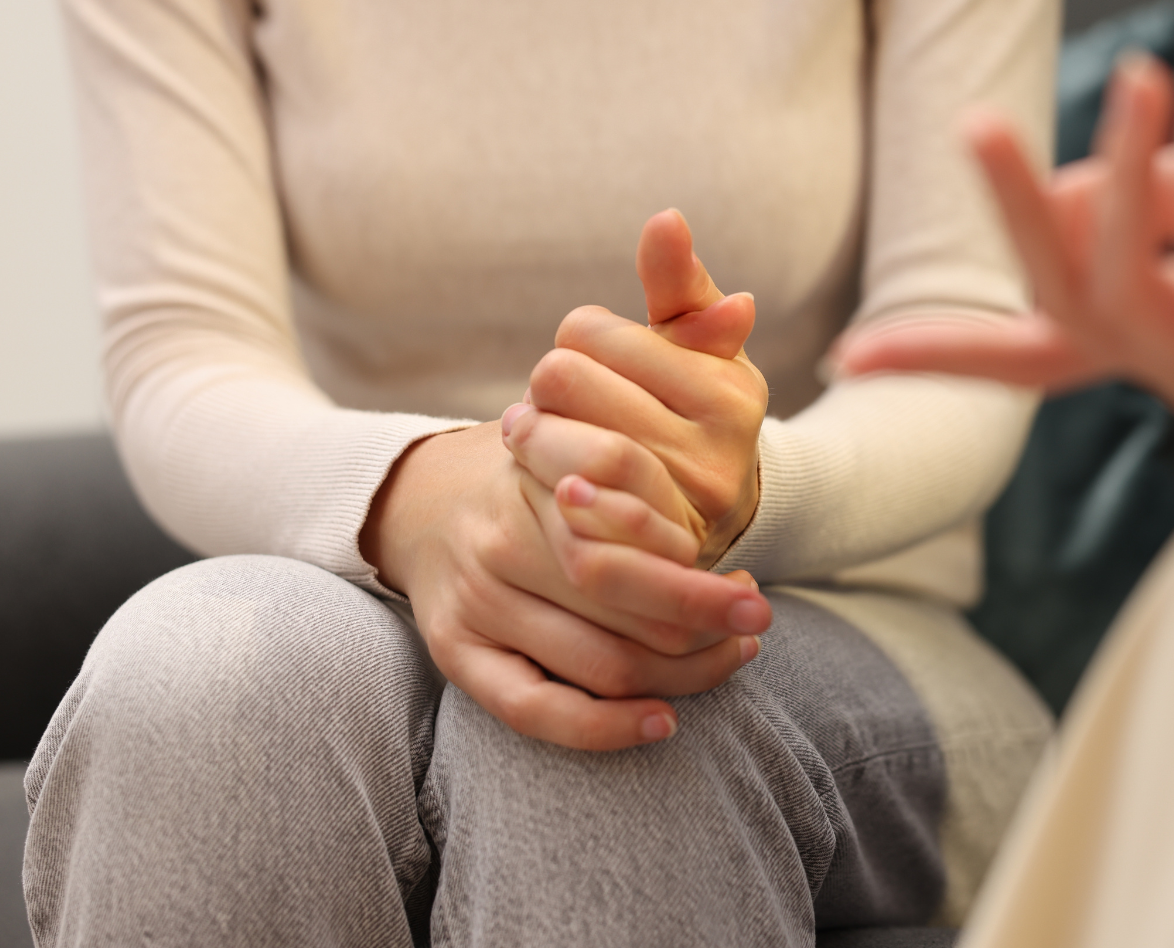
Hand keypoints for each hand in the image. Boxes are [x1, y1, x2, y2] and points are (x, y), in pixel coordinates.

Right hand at [361, 422, 768, 751]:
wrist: (420, 496)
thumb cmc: (531, 476)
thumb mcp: (577, 445)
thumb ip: (636, 474)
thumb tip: (711, 516)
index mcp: (539, 481)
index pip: (636, 542)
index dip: (701, 578)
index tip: (749, 587)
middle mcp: (501, 543)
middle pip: (628, 607)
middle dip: (707, 626)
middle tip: (754, 624)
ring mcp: (475, 603)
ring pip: (601, 663)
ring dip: (683, 673)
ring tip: (728, 657)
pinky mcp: (455, 654)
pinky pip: (535, 710)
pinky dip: (607, 727)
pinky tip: (663, 721)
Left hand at [505, 209, 767, 566]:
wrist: (706, 515)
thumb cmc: (689, 408)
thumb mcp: (694, 346)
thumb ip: (677, 284)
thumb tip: (665, 218)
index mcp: (729, 390)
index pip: (587, 331)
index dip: (575, 340)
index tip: (592, 362)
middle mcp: (719, 452)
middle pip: (562, 379)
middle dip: (548, 386)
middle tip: (557, 403)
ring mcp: (683, 509)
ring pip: (553, 442)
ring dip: (530, 436)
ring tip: (542, 438)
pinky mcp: (643, 556)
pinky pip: (567, 510)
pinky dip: (543, 487)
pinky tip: (550, 484)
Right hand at [842, 49, 1173, 430]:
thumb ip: (1164, 199)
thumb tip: (1066, 200)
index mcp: (1169, 336)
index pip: (1034, 357)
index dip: (942, 356)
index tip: (848, 360)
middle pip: (1059, 310)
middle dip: (1009, 215)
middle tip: (974, 122)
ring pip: (1121, 290)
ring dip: (1119, 172)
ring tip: (1139, 73)